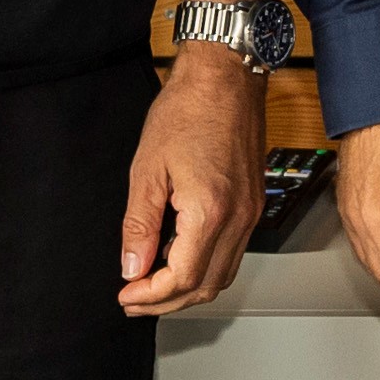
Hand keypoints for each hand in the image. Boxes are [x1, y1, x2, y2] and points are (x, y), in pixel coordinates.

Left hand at [119, 45, 266, 314]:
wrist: (225, 77)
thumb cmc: (188, 110)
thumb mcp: (147, 168)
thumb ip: (139, 225)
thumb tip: (132, 267)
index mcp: (209, 211)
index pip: (182, 279)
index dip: (151, 297)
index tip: (127, 297)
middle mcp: (238, 218)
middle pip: (207, 287)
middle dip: (168, 302)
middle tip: (135, 300)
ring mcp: (250, 212)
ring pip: (224, 275)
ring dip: (188, 289)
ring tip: (154, 285)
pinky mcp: (253, 203)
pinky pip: (233, 252)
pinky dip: (206, 267)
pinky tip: (181, 257)